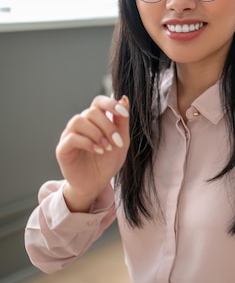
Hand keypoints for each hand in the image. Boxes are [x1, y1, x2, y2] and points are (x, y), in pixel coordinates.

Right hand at [56, 95, 130, 211]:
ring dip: (97, 134)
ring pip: (79, 121)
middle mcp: (81, 124)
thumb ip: (122, 122)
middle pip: (91, 112)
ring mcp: (69, 135)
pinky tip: (97, 151)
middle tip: (115, 142)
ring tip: (106, 148)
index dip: (110, 104)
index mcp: (95, 120)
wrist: (96, 183)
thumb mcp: (122, 141)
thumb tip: (124, 99)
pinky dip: (87, 142)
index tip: (123, 114)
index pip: (99, 101)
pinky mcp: (63, 148)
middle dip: (107, 126)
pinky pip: (72, 137)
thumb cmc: (108, 161)